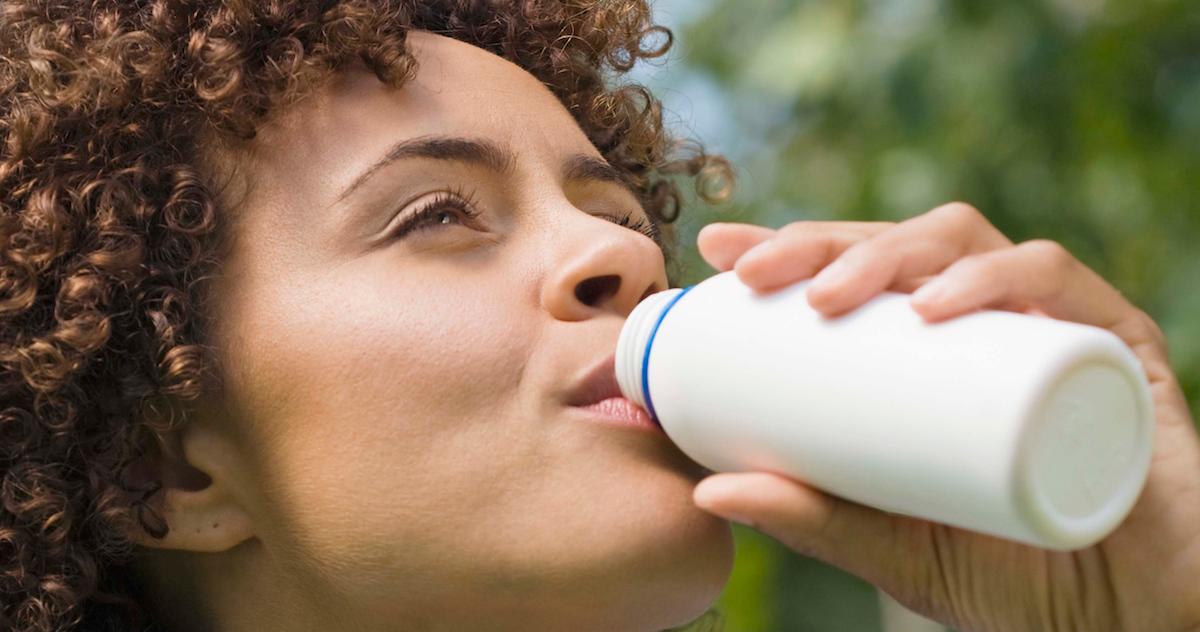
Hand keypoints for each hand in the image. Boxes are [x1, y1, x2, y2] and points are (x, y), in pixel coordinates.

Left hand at [690, 202, 1199, 631]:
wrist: (1126, 621)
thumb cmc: (1007, 576)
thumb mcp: (890, 545)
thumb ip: (812, 517)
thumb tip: (710, 492)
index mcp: (931, 352)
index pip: (855, 270)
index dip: (791, 244)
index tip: (719, 248)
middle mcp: (986, 324)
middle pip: (898, 244)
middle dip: (822, 243)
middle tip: (757, 273)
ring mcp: (1045, 325)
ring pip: (964, 243)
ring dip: (890, 253)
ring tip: (830, 299)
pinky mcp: (1114, 344)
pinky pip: (1056, 281)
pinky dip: (995, 278)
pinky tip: (939, 309)